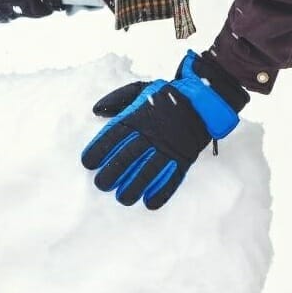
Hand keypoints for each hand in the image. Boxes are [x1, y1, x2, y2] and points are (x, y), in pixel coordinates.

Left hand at [81, 51, 249, 209]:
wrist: (203, 99)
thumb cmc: (166, 96)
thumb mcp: (140, 90)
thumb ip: (117, 99)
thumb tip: (96, 110)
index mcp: (137, 117)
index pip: (113, 137)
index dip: (98, 151)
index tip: (88, 164)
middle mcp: (151, 134)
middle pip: (127, 158)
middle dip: (111, 174)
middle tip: (102, 185)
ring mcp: (168, 148)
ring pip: (147, 172)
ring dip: (133, 188)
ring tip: (123, 198)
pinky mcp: (183, 158)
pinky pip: (172, 178)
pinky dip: (161, 192)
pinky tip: (149, 203)